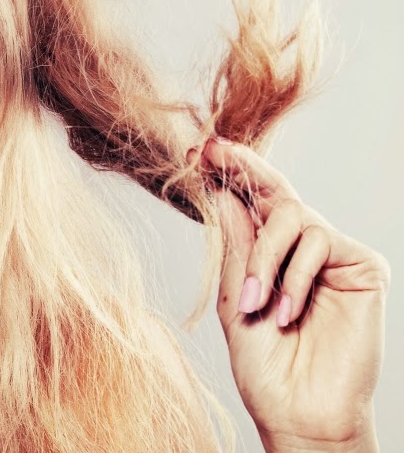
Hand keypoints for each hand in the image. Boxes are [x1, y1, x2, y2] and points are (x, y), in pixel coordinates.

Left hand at [199, 138, 389, 450]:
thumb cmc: (263, 364)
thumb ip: (235, 245)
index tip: (199, 150)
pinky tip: (286, 311)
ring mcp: (331, 254)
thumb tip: (222, 191)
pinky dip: (293, 275)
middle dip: (240, 168)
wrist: (299, 410)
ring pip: (291, 214)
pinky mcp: (361, 266)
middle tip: (212, 152)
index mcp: (265, 252)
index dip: (227, 173)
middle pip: (273, 190)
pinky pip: (319, 241)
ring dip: (263, 256)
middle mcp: (299, 247)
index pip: (248, 202)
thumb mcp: (233, 297)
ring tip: (253, 303)